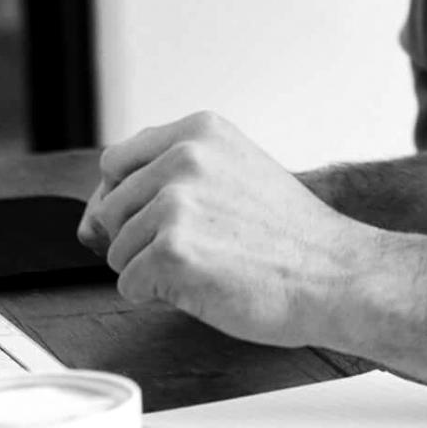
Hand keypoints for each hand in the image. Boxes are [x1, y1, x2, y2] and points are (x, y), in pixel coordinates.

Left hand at [81, 113, 365, 344]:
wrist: (339, 275)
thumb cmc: (291, 237)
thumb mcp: (236, 173)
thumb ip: (171, 177)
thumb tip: (87, 220)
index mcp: (198, 131)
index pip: (116, 163)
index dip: (132, 201)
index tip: (169, 221)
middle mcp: (184, 157)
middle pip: (109, 209)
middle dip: (140, 238)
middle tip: (202, 249)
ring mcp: (176, 203)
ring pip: (116, 250)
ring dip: (152, 270)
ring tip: (210, 267)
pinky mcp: (172, 252)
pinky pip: (129, 285)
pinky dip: (159, 296)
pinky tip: (206, 286)